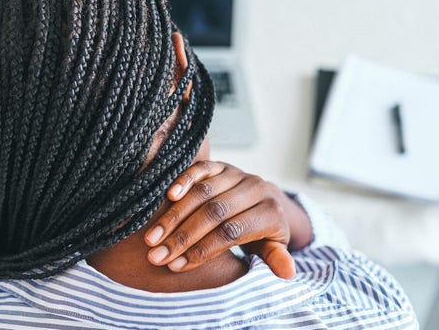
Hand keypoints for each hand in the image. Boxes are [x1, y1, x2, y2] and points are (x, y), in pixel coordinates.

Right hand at [144, 161, 305, 278]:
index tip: (177, 266)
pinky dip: (183, 180)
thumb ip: (276, 258)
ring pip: (202, 193)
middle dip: (182, 236)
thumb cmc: (263, 232)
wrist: (264, 199)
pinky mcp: (222, 165)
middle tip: (156, 255)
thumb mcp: (272, 248)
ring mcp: (237, 173)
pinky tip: (167, 197)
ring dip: (174, 216)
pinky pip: (201, 169)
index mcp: (270, 212)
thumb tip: (287, 273)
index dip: (202, 250)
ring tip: (151, 237)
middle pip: (214, 213)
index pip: (231, 232)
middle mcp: (255, 188)